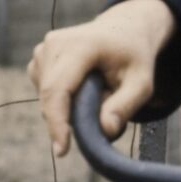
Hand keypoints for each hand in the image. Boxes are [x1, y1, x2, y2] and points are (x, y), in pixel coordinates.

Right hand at [29, 0, 176, 156]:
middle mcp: (54, 44)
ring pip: (47, 98)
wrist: (124, 30)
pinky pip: (46, 92)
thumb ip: (124, 107)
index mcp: (81, 45)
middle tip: (103, 114)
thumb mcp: (142, 84)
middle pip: (50, 97)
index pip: (58, 89)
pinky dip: (63, 99)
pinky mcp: (38, 58)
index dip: (57, 122)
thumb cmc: (134, 58)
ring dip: (69, 108)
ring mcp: (42, 49)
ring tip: (99, 92)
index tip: (62, 151)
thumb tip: (105, 131)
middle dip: (69, 119)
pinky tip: (84, 87)